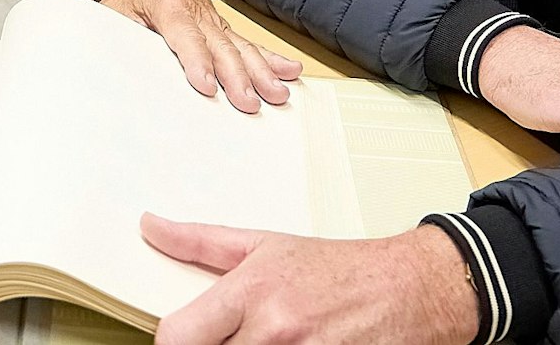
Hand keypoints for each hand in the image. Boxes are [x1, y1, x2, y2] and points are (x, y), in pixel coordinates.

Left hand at [101, 0, 302, 112]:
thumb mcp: (112, 11)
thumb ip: (112, 38)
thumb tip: (105, 68)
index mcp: (167, 4)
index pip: (184, 35)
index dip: (196, 60)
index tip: (206, 86)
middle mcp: (198, 12)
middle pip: (220, 46)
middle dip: (236, 76)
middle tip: (247, 103)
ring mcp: (215, 22)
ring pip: (240, 47)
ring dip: (261, 72)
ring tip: (277, 94)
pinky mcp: (224, 30)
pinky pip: (250, 45)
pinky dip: (272, 60)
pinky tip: (291, 73)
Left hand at [143, 215, 477, 344]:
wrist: (409, 290)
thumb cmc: (341, 269)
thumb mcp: (265, 244)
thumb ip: (200, 242)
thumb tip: (150, 227)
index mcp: (252, 293)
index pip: (177, 337)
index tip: (180, 340)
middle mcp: (274, 333)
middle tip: (227, 338)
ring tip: (260, 343)